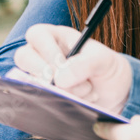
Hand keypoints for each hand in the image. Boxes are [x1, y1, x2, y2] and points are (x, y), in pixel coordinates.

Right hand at [14, 24, 132, 114]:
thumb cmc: (108, 69)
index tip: (61, 65)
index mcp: (57, 37)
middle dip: (41, 71)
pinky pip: (35, 99)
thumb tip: (60, 79)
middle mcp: (44, 55)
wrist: (116, 95)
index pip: (37, 35)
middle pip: (23, 56)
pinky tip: (75, 104)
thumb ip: (85, 64)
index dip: (46, 50)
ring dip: (54, 90)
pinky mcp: (43, 96)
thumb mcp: (105, 61)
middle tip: (59, 83)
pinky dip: (53, 103)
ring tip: (83, 92)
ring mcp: (41, 77)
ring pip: (28, 80)